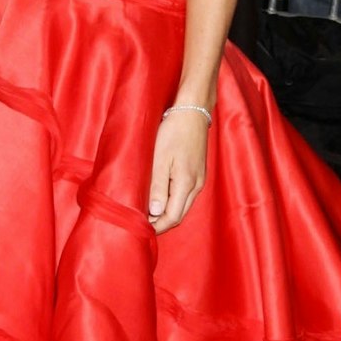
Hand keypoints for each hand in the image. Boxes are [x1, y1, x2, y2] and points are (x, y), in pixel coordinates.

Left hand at [148, 107, 207, 232]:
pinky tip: (160, 197)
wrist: (192, 112)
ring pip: (183, 206)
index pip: (172, 217)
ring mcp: (199, 180)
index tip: (140, 228)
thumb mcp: (159, 159)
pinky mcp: (198, 174)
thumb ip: (157, 188)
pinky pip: (185, 196)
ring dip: (166, 212)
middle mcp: (196, 186)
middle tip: (140, 223)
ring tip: (147, 211)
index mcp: (186, 184)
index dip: (156, 227)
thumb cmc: (173, 131)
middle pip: (179, 215)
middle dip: (161, 223)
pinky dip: (172, 201)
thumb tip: (155, 213)